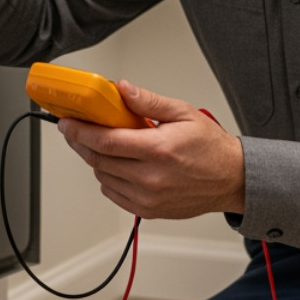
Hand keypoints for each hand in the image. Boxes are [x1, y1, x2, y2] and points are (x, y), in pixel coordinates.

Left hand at [57, 80, 245, 218]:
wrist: (231, 180)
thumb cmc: (211, 147)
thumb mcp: (183, 113)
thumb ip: (148, 101)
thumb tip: (122, 89)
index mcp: (158, 150)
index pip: (105, 141)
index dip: (80, 131)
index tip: (67, 122)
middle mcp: (151, 177)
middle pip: (98, 159)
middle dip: (80, 142)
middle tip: (74, 130)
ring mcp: (148, 197)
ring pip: (103, 177)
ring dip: (95, 159)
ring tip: (103, 144)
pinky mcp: (149, 210)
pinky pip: (113, 194)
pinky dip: (108, 178)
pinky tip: (117, 165)